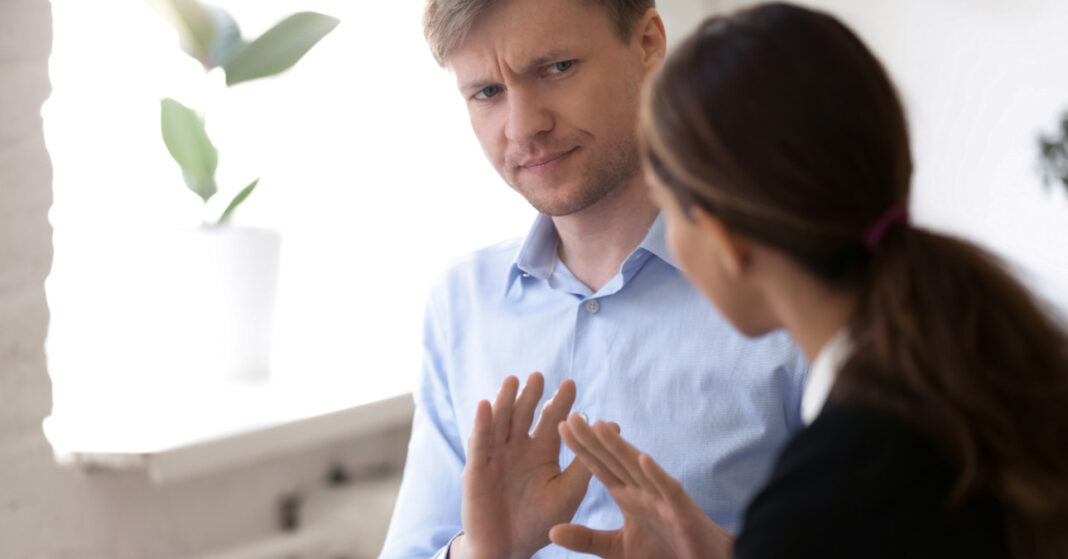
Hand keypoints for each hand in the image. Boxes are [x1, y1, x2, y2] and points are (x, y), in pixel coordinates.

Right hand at [452, 373, 591, 558]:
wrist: (508, 549)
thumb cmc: (541, 522)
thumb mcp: (568, 492)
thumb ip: (586, 463)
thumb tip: (612, 428)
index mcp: (542, 451)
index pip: (552, 421)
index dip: (560, 402)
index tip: (570, 383)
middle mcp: (519, 448)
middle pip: (524, 414)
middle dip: (531, 396)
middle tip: (539, 376)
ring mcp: (496, 455)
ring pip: (501, 422)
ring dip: (506, 401)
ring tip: (513, 381)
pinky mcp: (476, 468)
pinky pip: (479, 443)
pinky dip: (482, 424)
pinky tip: (486, 405)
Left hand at [549, 415, 733, 558]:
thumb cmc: (662, 553)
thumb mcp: (615, 549)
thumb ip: (586, 539)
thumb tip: (552, 532)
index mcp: (628, 496)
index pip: (600, 468)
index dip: (582, 448)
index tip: (561, 427)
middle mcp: (643, 491)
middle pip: (614, 461)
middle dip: (593, 440)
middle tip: (571, 416)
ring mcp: (663, 498)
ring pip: (638, 468)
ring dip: (620, 448)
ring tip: (599, 427)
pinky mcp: (682, 511)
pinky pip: (668, 490)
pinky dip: (656, 475)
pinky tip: (643, 458)